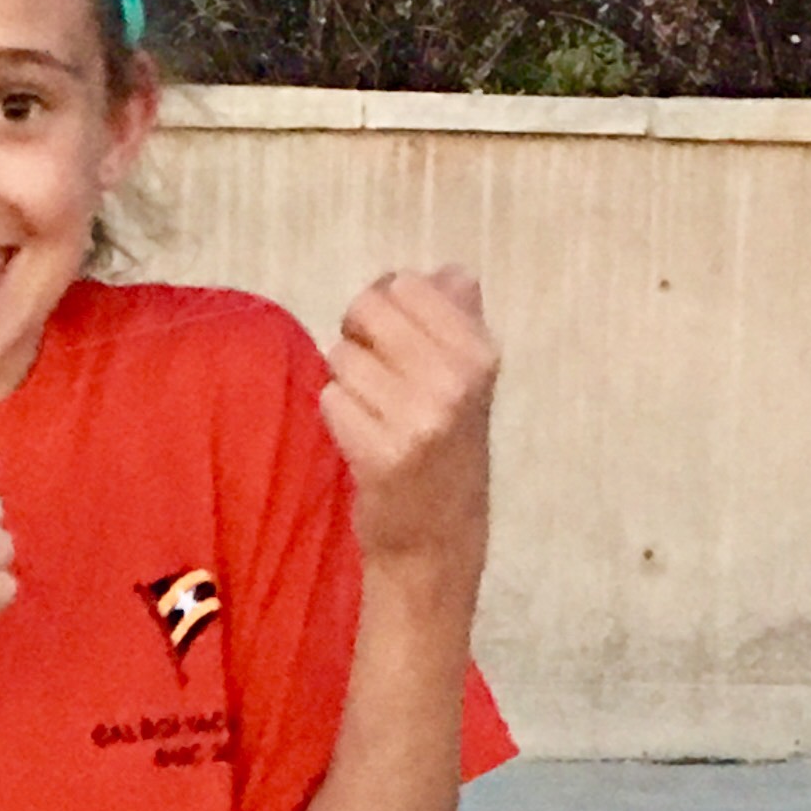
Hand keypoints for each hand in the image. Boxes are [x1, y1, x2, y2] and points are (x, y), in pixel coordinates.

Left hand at [325, 264, 495, 580]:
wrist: (438, 538)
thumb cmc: (448, 450)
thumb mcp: (469, 381)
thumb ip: (458, 319)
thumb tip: (451, 272)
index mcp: (480, 353)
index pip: (406, 285)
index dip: (386, 305)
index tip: (393, 339)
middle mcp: (455, 380)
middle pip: (366, 310)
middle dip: (358, 336)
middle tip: (374, 374)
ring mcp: (419, 418)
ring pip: (342, 355)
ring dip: (346, 381)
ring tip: (374, 413)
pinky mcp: (381, 453)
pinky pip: (330, 398)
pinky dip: (338, 415)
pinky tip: (363, 439)